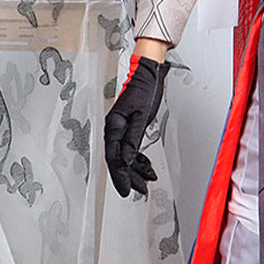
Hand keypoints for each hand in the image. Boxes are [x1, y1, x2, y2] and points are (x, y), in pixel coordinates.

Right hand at [103, 54, 167, 196]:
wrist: (149, 73)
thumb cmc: (145, 89)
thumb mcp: (141, 116)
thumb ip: (132, 140)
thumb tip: (126, 161)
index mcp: (114, 126)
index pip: (114, 158)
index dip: (119, 176)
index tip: (125, 190)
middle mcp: (114, 128)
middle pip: (118, 160)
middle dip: (128, 177)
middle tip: (137, 190)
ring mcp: (120, 128)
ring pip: (124, 156)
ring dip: (134, 170)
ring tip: (145, 182)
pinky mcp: (128, 127)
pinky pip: (130, 148)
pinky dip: (138, 159)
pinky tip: (145, 167)